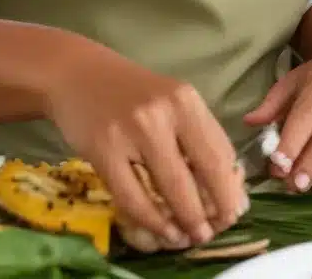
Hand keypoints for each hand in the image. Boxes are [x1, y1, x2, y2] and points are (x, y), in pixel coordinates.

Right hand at [45, 44, 247, 249]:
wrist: (77, 74)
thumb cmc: (131, 92)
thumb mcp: (171, 101)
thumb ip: (196, 135)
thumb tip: (227, 185)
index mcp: (186, 99)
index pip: (220, 151)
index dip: (230, 188)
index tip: (234, 211)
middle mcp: (164, 112)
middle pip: (202, 172)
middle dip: (214, 210)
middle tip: (215, 231)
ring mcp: (132, 131)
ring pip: (170, 189)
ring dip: (185, 221)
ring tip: (190, 237)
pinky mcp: (103, 151)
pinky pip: (133, 198)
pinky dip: (151, 222)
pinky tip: (161, 230)